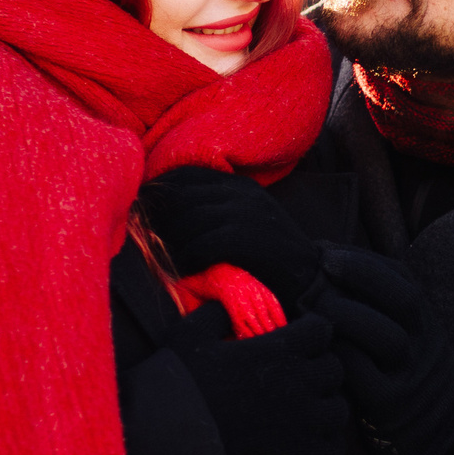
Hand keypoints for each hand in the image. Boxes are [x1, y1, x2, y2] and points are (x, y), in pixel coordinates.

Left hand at [137, 166, 322, 305]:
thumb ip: (213, 212)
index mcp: (239, 185)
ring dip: (172, 244)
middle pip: (181, 197)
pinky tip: (185, 271)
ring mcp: (248, 214)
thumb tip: (162, 215)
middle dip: (160, 221)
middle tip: (151, 244)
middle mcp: (243, 193)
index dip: (159, 192)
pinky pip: (204, 244)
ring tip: (168, 262)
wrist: (310, 279)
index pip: (186, 175)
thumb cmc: (268, 257)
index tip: (144, 213)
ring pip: (189, 220)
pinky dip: (188, 259)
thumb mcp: (243, 222)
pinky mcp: (250, 239)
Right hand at [176, 310, 350, 454]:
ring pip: (340, 409)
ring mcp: (305, 422)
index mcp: (280, 350)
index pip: (322, 330)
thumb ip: (216, 313)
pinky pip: (334, 448)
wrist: (171, 441)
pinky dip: (326, 444)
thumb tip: (228, 305)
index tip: (297, 339)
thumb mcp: (189, 334)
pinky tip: (309, 440)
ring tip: (306, 410)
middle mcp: (301, 382)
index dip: (311, 332)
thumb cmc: (179, 384)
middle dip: (319, 368)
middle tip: (298, 376)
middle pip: (334, 368)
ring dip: (326, 406)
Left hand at [308, 246, 453, 454]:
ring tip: (309, 305)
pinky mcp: (390, 405)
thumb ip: (377, 303)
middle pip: (403, 298)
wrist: (443, 430)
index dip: (361, 260)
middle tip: (315, 270)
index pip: (401, 277)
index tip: (323, 251)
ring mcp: (410, 373)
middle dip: (358, 276)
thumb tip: (322, 261)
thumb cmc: (406, 371)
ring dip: (344, 314)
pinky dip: (337, 355)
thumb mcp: (407, 332)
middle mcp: (424, 341)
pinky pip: (362, 376)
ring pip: (385, 336)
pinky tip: (315, 346)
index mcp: (424, 318)